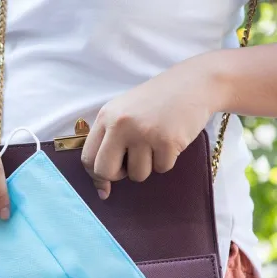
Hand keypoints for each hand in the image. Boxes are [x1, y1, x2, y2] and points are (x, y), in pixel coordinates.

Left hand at [81, 58, 220, 198]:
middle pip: (105, 171)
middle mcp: (121, 124)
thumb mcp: (124, 112)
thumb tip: (101, 190)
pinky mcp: (167, 141)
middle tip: (130, 165)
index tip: (104, 186)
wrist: (194, 83)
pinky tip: (170, 140)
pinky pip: (161, 168)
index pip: (87, 158)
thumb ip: (108, 143)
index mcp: (106, 116)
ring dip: (147, 166)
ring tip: (155, 143)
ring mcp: (144, 133)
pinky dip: (166, 160)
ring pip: (136, 174)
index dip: (95, 176)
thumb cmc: (156, 103)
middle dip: (117, 176)